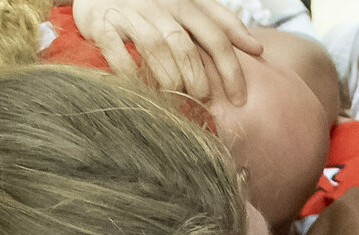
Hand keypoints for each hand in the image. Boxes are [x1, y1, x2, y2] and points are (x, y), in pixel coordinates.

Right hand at [72, 0, 258, 102]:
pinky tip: (140, 88)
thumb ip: (222, 22)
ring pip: (155, 47)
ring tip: (176, 100)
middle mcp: (158, 6)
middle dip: (197, 78)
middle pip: (185, 46)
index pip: (215, 36)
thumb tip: (256, 48)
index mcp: (183, 2)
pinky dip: (130, 71)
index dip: (230, 69)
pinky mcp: (102, 23)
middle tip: (202, 102)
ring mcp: (130, 14)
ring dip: (168, 78)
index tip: (240, 98)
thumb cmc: (152, 2)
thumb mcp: (190, 4)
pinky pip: (117, 49)